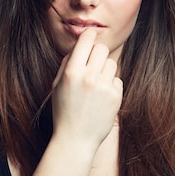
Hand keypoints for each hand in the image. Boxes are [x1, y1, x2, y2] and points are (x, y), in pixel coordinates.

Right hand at [51, 29, 122, 151]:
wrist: (76, 139)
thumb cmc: (64, 111)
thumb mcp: (57, 85)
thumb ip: (67, 63)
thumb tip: (81, 44)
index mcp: (71, 72)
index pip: (86, 40)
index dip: (89, 36)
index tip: (90, 38)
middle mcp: (89, 77)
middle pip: (101, 48)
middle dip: (97, 54)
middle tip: (92, 64)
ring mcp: (104, 87)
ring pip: (111, 63)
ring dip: (104, 70)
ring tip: (95, 86)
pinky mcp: (116, 96)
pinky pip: (117, 79)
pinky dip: (111, 86)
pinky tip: (101, 98)